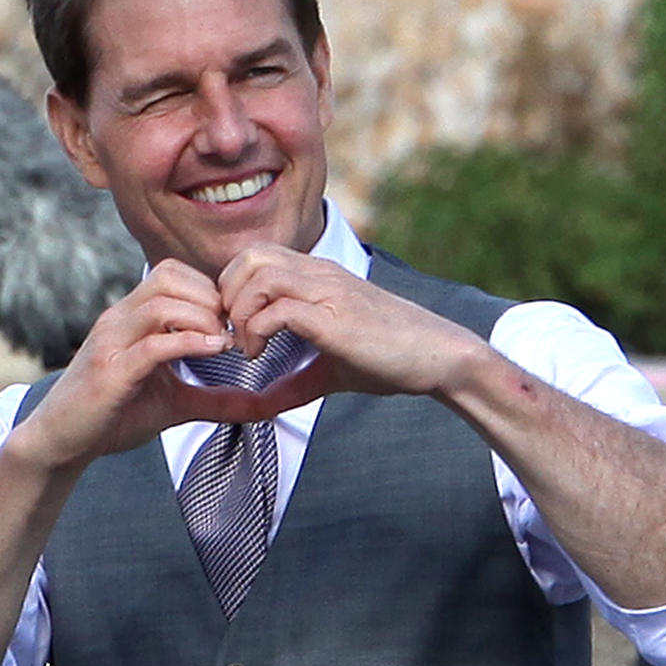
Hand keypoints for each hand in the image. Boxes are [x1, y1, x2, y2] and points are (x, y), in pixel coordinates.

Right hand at [14, 259, 260, 470]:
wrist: (62, 442)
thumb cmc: (113, 416)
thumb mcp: (176, 404)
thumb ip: (217, 399)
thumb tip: (264, 408)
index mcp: (132, 318)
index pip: (173, 274)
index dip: (211, 290)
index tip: (236, 321)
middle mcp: (119, 319)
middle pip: (169, 275)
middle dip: (210, 297)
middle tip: (235, 330)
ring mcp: (111, 342)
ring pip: (161, 301)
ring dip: (203, 318)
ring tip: (226, 343)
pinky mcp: (110, 370)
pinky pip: (152, 343)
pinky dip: (188, 343)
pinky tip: (214, 353)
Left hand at [217, 245, 487, 414]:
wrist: (438, 356)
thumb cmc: (389, 360)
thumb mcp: (330, 371)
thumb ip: (291, 383)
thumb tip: (259, 407)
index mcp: (316, 277)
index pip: (254, 258)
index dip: (232, 291)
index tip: (235, 332)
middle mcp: (319, 274)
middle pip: (248, 258)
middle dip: (227, 297)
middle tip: (233, 337)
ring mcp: (327, 291)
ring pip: (257, 276)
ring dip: (240, 314)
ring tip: (247, 348)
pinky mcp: (334, 316)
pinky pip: (277, 309)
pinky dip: (256, 332)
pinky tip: (259, 355)